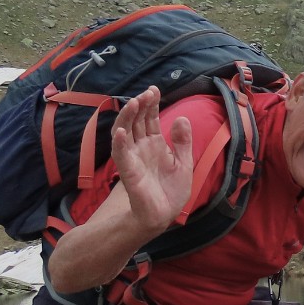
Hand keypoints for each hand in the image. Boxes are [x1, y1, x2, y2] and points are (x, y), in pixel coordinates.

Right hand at [111, 85, 193, 233]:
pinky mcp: (128, 172)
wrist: (164, 215)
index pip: (150, 119)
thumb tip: (182, 117)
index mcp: (155, 144)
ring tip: (134, 103)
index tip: (154, 90)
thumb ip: (182, 141)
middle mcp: (141, 147)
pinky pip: (121, 155)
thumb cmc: (171, 190)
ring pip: (125, 132)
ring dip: (128, 118)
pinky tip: (121, 131)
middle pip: (137, 121)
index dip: (151, 104)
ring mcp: (133, 158)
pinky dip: (120, 143)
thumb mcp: (184, 162)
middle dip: (141, 106)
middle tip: (147, 92)